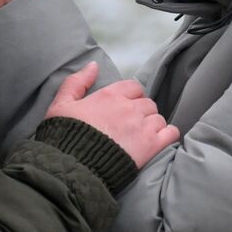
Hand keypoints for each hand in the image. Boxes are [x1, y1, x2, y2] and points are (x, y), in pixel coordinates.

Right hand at [44, 63, 179, 169]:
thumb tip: (93, 65)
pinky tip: (159, 141)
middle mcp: (129, 108)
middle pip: (147, 103)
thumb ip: (76, 82)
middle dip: (141, 112)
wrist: (72, 166)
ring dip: (152, 125)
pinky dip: (167, 135)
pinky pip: (170, 133)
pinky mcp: (151, 146)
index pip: (133, 87)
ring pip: (158, 118)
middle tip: (131, 125)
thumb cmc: (63, 136)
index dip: (132, 96)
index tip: (125, 107)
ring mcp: (142, 126)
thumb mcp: (61, 104)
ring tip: (141, 137)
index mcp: (110, 95)